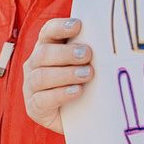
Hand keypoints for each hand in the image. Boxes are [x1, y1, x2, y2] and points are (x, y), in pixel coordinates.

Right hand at [21, 17, 93, 133]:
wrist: (83, 118)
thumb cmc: (88, 85)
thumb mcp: (89, 64)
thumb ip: (92, 51)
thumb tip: (113, 36)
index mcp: (47, 48)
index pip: (47, 32)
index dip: (60, 27)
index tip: (78, 25)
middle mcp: (35, 65)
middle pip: (43, 54)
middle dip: (66, 53)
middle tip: (87, 54)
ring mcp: (31, 87)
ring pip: (41, 76)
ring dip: (65, 74)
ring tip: (87, 74)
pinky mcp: (34, 108)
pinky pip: (42, 100)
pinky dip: (60, 94)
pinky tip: (76, 91)